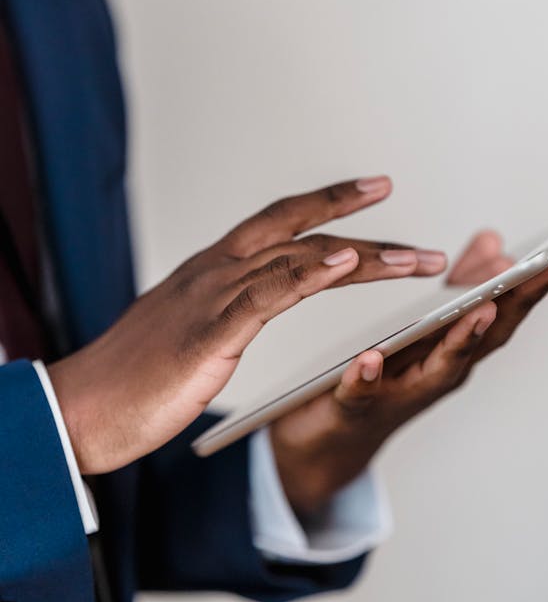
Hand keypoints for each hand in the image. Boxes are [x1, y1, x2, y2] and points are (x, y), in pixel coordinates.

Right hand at [48, 176, 445, 473]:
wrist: (82, 409)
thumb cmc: (133, 377)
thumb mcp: (187, 330)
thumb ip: (221, 308)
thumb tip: (247, 302)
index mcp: (211, 270)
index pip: (277, 223)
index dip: (326, 203)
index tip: (369, 191)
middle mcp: (215, 270)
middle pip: (294, 226)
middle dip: (352, 213)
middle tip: (396, 199)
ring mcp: (213, 296)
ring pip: (297, 258)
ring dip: (361, 255)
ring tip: (411, 257)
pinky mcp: (211, 330)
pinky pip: (269, 293)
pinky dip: (310, 274)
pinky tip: (343, 263)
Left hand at [270, 232, 547, 515]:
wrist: (332, 438)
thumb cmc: (388, 374)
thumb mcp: (427, 324)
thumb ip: (460, 285)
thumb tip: (494, 240)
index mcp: (457, 346)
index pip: (506, 308)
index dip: (540, 280)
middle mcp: (441, 372)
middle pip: (489, 334)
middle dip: (522, 299)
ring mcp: (403, 392)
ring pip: (440, 367)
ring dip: (464, 339)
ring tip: (483, 309)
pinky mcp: (354, 407)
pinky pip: (361, 393)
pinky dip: (368, 378)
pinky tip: (371, 358)